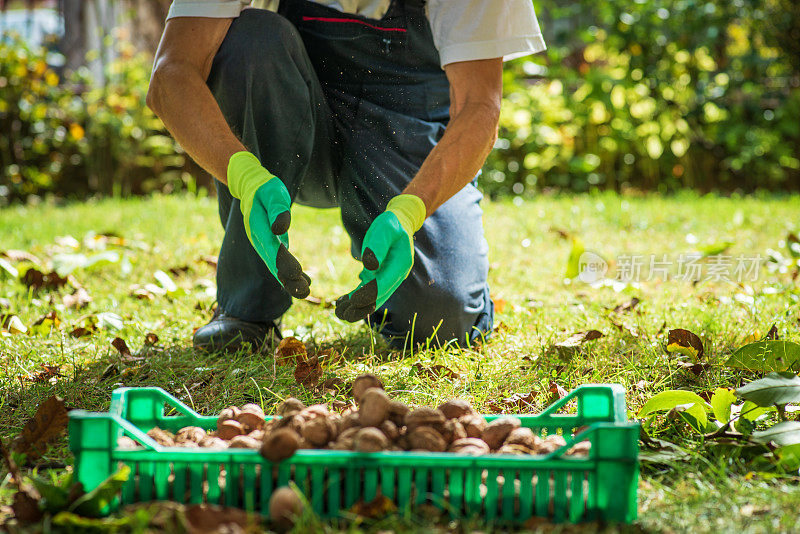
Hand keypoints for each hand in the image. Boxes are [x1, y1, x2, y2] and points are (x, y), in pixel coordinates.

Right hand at [227, 151, 310, 297]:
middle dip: (287, 278)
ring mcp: (263, 244)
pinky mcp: (270, 245)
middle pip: (272, 262)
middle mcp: (258, 239)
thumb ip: (278, 210)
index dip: (282, 262)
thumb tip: (280, 230)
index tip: (296, 273)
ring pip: (275, 266)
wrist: (251, 188)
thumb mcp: (273, 192)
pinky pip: (280, 262)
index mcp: (258, 226)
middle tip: (303, 292)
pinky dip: (291, 273)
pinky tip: (306, 282)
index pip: (271, 248)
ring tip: (306, 291)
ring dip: (289, 280)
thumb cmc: (265, 189)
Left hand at [335, 194, 425, 321]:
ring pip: (373, 297)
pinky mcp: (380, 277)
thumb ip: (378, 245)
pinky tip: (342, 302)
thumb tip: (370, 266)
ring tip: (338, 312)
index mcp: (401, 264)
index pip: (384, 284)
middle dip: (362, 308)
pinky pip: (368, 291)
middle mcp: (397, 275)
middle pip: (380, 296)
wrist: (398, 225)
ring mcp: (389, 278)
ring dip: (357, 307)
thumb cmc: (390, 225)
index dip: (369, 294)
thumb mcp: (385, 228)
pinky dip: (356, 298)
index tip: (353, 301)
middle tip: (343, 315)